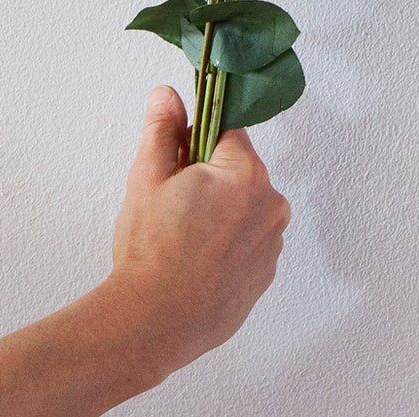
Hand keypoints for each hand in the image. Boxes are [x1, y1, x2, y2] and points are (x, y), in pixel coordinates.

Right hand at [98, 86, 291, 376]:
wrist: (154, 323)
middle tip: (171, 205)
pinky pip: (248, 241)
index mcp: (245, 173)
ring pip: (243, 206)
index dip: (194, 143)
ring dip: (219, 212)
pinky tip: (196, 261)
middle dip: (207, 178)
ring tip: (182, 239)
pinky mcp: (266, 273)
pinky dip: (226, 244)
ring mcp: (272, 242)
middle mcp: (271, 204)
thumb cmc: (150, 252)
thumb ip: (162, 130)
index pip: (225, 132)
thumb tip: (167, 96)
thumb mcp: (146, 178)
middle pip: (237, 169)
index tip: (175, 163)